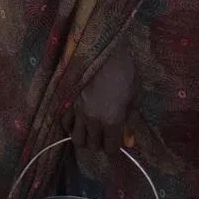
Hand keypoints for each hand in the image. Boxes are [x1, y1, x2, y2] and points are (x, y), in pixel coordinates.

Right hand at [65, 39, 137, 155]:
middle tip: (105, 135)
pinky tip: (78, 119)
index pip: (111, 150)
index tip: (117, 142)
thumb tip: (128, 138)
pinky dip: (71, 125)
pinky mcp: (67, 100)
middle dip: (99, 144)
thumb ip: (129, 120)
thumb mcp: (135, 97)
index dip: (115, 149)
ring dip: (84, 137)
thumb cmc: (125, 72)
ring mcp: (77, 110)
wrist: (104, 49)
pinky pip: (64, 121)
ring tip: (90, 129)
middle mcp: (93, 120)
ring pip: (75, 139)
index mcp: (112, 120)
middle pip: (91, 147)